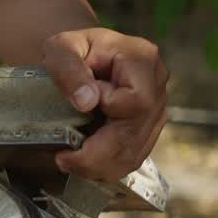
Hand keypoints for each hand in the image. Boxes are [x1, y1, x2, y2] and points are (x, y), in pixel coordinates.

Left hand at [41, 28, 169, 182]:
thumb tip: (87, 102)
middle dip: (96, 155)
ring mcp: (156, 111)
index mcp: (142, 59)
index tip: (80, 105)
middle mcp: (157, 87)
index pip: (138, 99)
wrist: (81, 58)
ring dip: (99, 167)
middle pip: (135, 134)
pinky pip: (131, 160)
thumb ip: (69, 68)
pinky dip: (105, 169)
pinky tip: (83, 164)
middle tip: (63, 159)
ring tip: (69, 163)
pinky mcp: (147, 131)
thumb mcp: (60, 49)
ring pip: (134, 154)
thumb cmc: (71, 51)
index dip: (109, 108)